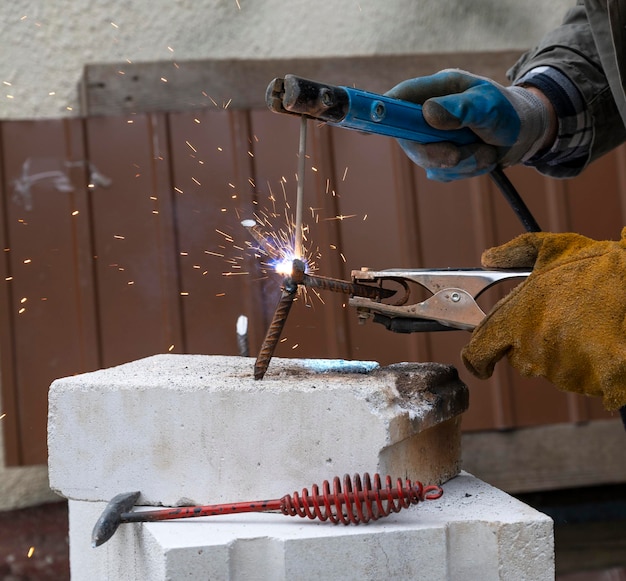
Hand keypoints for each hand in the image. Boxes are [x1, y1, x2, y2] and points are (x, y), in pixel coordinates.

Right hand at [385, 69, 553, 180]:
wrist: (523, 134)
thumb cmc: (506, 112)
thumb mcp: (489, 105)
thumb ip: (460, 109)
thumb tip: (428, 113)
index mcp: (436, 90)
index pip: (400, 99)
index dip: (382, 112)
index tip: (369, 125)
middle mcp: (428, 113)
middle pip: (408, 139)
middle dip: (436, 153)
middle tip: (458, 155)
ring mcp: (431, 138)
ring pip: (429, 162)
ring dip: (462, 163)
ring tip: (486, 150)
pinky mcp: (439, 159)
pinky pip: (442, 174)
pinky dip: (465, 171)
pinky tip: (481, 158)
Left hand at [461, 229, 625, 410]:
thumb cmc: (597, 266)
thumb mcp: (550, 248)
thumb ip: (512, 253)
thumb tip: (487, 258)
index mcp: (515, 321)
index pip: (478, 353)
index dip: (477, 359)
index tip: (481, 361)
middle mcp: (532, 349)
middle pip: (518, 358)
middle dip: (530, 343)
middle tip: (557, 319)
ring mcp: (562, 368)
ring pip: (549, 369)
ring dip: (560, 354)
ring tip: (583, 325)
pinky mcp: (591, 381)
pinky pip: (580, 380)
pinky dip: (589, 367)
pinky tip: (600, 343)